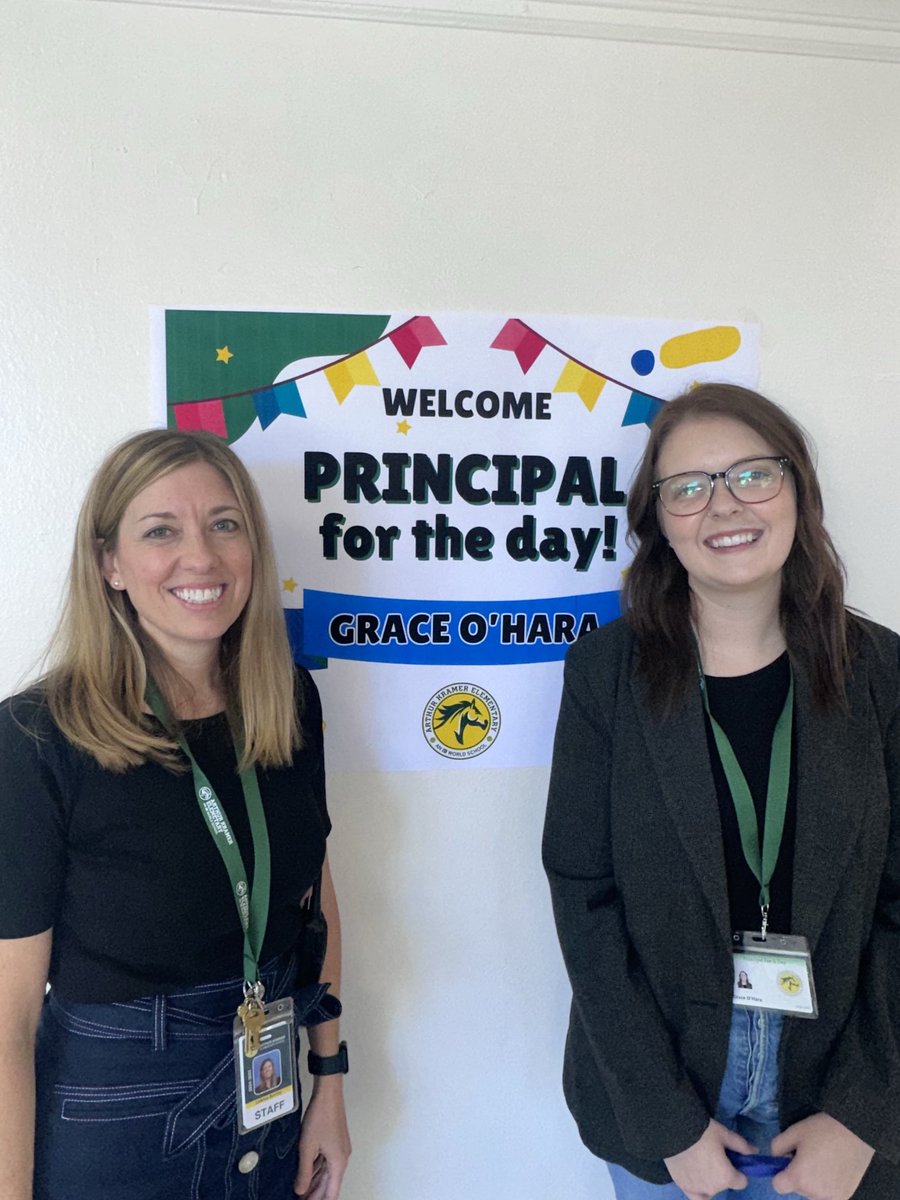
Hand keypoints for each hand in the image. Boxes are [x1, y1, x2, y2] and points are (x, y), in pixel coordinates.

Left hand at [294, 1078, 350, 1199]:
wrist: (328, 1094)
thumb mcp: (308, 1147)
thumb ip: (304, 1172)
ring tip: (300, 1191)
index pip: (332, 1193)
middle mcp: (341, 1158)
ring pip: (327, 1173)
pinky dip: (316, 1170)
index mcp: (338, 1163)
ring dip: (315, 1183)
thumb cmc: (321, 1117)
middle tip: (299, 1199)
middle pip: (330, 1184)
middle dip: (315, 1194)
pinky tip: (305, 1174)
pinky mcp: (334, 1142)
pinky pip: (325, 1162)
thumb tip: (301, 1190)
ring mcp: (338, 1150)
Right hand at [663, 1119, 756, 1199]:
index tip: (731, 1159)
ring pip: (711, 1190)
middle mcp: (714, 1188)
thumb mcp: (724, 1134)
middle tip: (714, 1155)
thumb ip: (741, 1145)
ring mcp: (698, 1190)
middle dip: (723, 1172)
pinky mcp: (684, 1187)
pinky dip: (699, 1191)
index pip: (741, 1181)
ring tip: (702, 1164)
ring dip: (711, 1181)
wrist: (674, 1131)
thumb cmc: (702, 1131)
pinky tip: (697, 1181)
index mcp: (727, 1177)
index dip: (738, 1170)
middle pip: (724, 1184)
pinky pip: (696, 1197)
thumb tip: (755, 1152)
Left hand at [771, 1113, 873, 1199]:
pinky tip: (834, 1171)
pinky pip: (829, 1196)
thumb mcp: (793, 1131)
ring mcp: (832, 1197)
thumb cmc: (823, 1130)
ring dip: (814, 1184)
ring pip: (813, 1195)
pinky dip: (828, 1188)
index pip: (778, 1186)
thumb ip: (777, 1147)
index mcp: (799, 1178)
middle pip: (798, 1189)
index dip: (780, 1173)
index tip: (789, 1161)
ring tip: (823, 1164)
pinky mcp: (846, 1196)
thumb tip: (776, 1158)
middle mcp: (814, 1193)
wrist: (856, 1132)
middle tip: (809, 1157)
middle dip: (799, 1176)